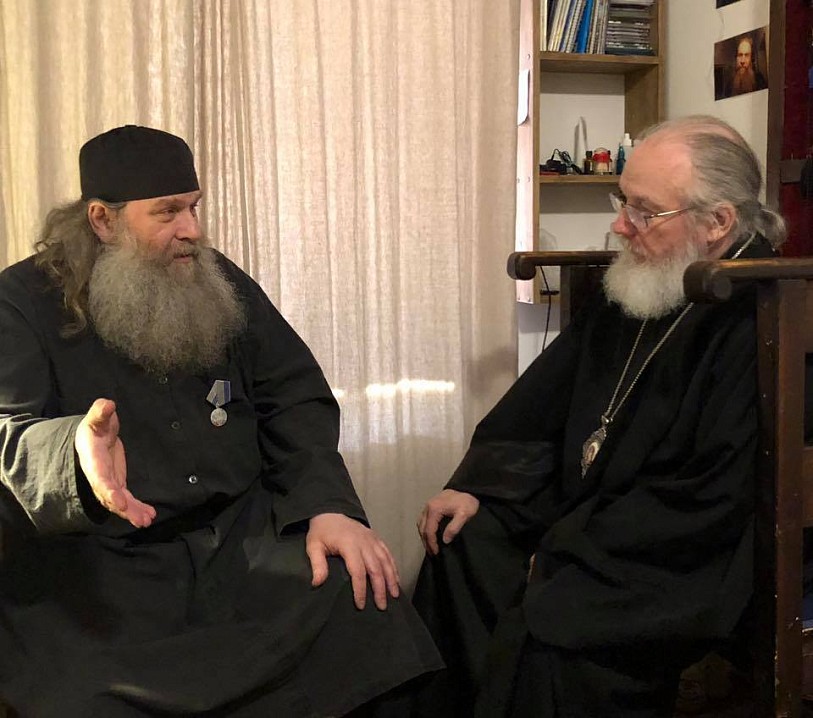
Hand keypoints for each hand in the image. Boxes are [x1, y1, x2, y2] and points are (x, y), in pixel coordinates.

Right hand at [74, 398, 156, 527]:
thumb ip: (100, 412)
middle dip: (124, 508)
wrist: (92, 437)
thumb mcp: (96, 418)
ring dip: (133, 512)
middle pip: (110, 495)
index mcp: (93, 461)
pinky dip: (137, 508)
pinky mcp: (118, 484)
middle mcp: (99, 476)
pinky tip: (149, 515)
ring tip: (147, 520)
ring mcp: (109, 482)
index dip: (109, 491)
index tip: (120, 502)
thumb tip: (107, 404)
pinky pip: (127, 500)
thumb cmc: (95, 427)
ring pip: (120, 502)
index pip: (100, 479)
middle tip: (139, 519)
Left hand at [306, 513, 399, 610]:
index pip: (358, 571)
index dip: (360, 589)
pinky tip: (396, 580)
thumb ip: (317, 564)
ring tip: (394, 596)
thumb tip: (317, 584)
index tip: (360, 605)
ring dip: (391, 579)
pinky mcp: (376, 538)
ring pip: (385, 561)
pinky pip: (388, 554)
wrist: (331, 513)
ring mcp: (372, 540)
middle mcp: (364, 542)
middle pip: (375, 568)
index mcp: (349, 544)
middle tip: (381, 606)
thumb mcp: (313, 546)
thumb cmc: (322, 532)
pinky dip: (393, 567)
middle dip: (380, 589)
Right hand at [417, 489, 478, 554]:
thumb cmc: (467, 501)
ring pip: (421, 524)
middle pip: (422, 528)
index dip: (432, 543)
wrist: (469, 489)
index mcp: (434, 509)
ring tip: (430, 546)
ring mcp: (428, 505)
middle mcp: (428, 507)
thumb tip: (445, 540)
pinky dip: (425, 529)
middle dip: (426, 542)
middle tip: (432, 553)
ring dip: (424, 536)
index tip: (436, 553)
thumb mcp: (464, 514)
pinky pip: (423, 520)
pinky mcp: (431, 505)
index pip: (429, 530)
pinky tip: (429, 535)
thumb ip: (454, 527)